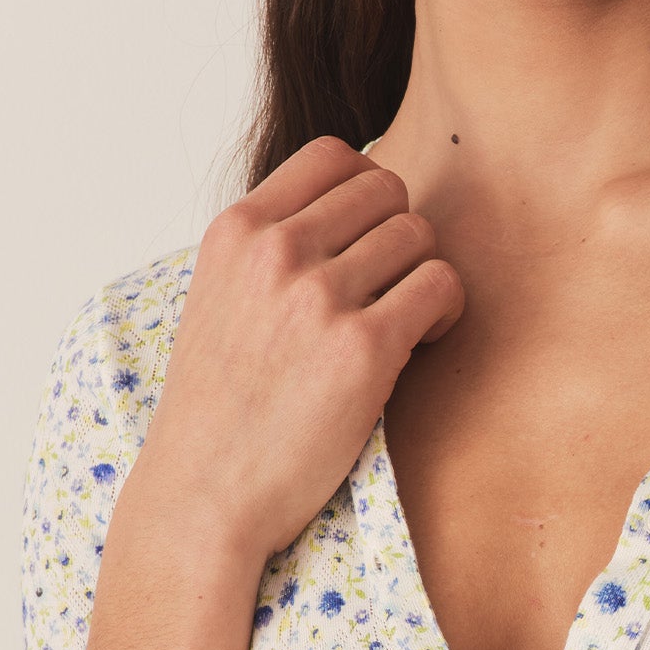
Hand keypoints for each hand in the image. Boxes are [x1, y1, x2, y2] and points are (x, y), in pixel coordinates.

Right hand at [139, 137, 463, 560]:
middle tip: (389, 292)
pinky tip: (419, 344)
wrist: (205, 493)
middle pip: (387, 190)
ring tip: (403, 324)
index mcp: (236, 230)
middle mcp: (275, 251)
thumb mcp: (220, 300)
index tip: (365, 245)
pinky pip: (442, 286)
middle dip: (401, 237)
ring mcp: (318, 296)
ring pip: (419, 235)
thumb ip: (271, 250)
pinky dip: (444, 312)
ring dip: (424, 277)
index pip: (334, 155)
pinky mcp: (363, 348)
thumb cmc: (221, 409)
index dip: (368, 195)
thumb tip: (351, 212)